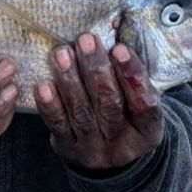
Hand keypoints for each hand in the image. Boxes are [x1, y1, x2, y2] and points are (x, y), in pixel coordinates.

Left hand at [35, 34, 163, 172]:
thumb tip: (115, 33)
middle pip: (110, 103)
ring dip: (70, 79)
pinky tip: (44, 84)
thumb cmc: (126, 115)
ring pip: (82, 112)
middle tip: (86, 40)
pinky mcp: (68, 148)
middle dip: (96, 69)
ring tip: (62, 53)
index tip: (119, 48)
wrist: (109, 157)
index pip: (144, 102)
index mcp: (148, 129)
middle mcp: (123, 141)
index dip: (132, 75)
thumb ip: (132, 76)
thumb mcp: (139, 102)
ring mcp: (94, 148)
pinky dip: (50, 104)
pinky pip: (58, 125)